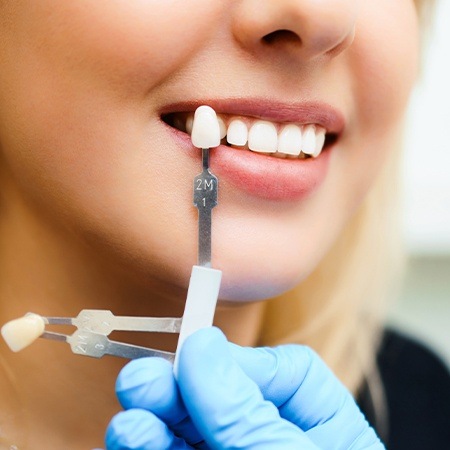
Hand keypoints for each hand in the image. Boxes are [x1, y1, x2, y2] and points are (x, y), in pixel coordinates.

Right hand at [105, 327, 383, 448]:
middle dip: (176, 386)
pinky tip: (133, 436)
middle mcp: (273, 434)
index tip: (190, 351)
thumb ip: (245, 408)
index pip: (273, 370)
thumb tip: (202, 344)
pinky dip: (150, 446)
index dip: (228, 359)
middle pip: (219, 398)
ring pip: (189, 429)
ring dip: (155, 420)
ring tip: (131, 413)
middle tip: (141, 379)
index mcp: (317, 419)